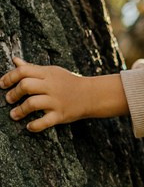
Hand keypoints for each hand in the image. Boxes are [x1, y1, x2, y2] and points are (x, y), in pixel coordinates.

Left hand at [1, 59, 127, 130]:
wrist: (91, 95)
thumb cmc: (68, 82)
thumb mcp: (51, 72)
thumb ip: (32, 68)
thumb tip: (15, 60)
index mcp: (47, 74)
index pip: (24, 71)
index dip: (9, 77)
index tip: (2, 84)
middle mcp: (51, 86)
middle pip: (26, 86)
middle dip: (14, 93)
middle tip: (9, 99)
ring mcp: (56, 101)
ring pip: (32, 104)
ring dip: (20, 110)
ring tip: (14, 115)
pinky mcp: (61, 115)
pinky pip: (45, 121)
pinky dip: (35, 125)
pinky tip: (29, 126)